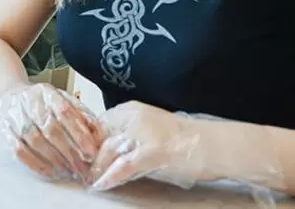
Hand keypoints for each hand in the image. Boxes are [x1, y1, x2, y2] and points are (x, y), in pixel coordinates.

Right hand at [0, 83, 103, 181]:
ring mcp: (15, 116)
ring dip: (54, 160)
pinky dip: (36, 164)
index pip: (65, 112)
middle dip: (69, 152)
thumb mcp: (63, 99)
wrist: (8, 96)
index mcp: (48, 92)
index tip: (91, 153)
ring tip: (69, 172)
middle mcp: (30, 102)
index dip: (79, 134)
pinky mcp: (6, 131)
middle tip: (83, 169)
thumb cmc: (42, 102)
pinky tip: (50, 172)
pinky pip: (19, 150)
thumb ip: (81, 115)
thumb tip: (98, 134)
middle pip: (50, 129)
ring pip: (35, 141)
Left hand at [88, 101, 208, 191]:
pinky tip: (101, 185)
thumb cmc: (183, 140)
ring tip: (89, 180)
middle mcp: (134, 118)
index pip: (99, 123)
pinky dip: (110, 177)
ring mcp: (144, 134)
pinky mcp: (153, 152)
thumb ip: (127, 134)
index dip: (87, 141)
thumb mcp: (149, 128)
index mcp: (132, 109)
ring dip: (96, 169)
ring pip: (108, 152)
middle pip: (100, 138)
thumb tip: (104, 148)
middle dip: (89, 157)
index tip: (80, 154)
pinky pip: (124, 167)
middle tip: (82, 170)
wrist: (214, 144)